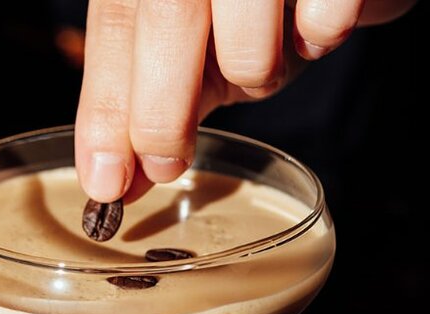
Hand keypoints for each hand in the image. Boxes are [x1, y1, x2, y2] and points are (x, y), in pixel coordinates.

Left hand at [75, 0, 416, 201]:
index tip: (106, 180)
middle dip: (160, 112)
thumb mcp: (195, 44)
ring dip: (255, 74)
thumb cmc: (256, 6)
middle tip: (165, 166)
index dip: (106, 106)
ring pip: (246, 40)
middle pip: (167, 19)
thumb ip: (154, 103)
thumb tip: (119, 181)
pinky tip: (313, 27)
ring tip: (265, 61)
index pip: (114, 26)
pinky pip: (323, 21)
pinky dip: (318, 38)